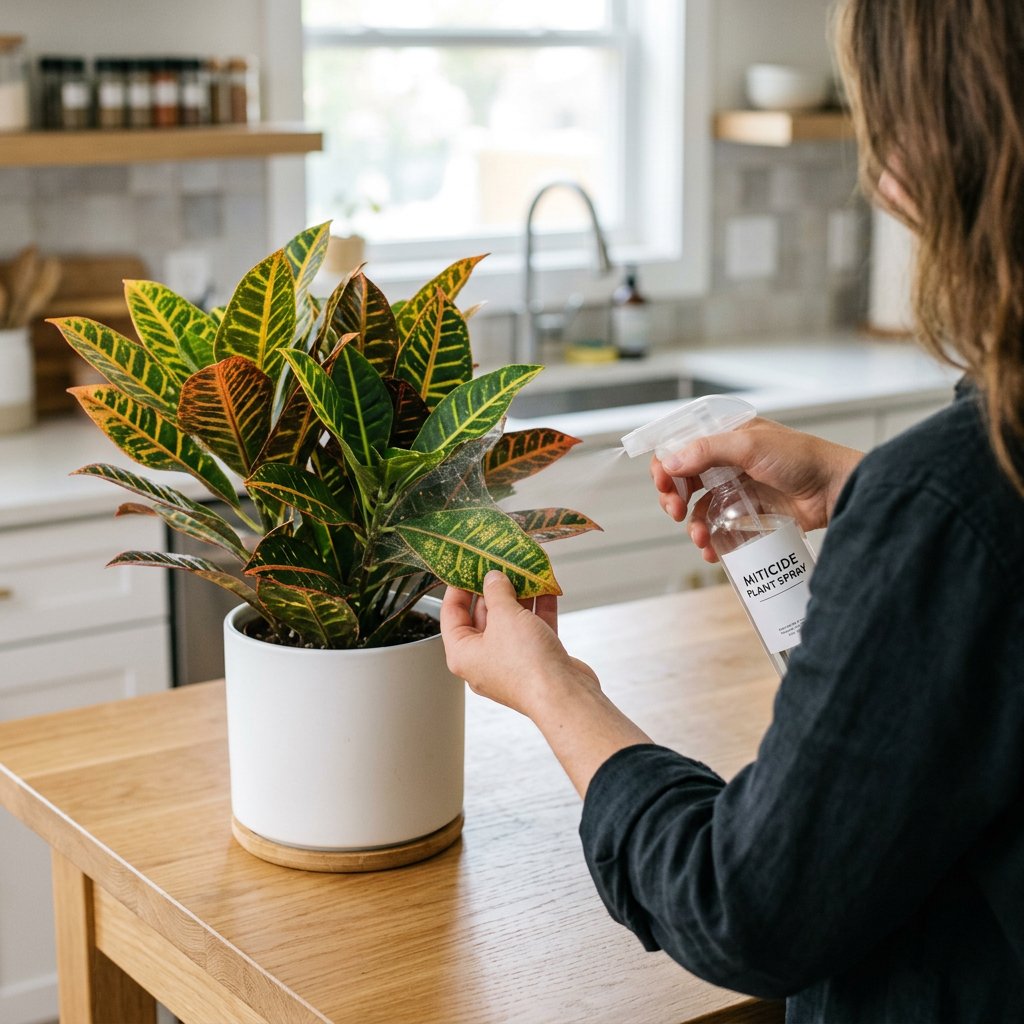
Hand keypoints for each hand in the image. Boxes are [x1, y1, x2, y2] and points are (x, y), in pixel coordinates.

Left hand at [441, 571, 599, 718]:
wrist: (564, 695)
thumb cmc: (527, 666)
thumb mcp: (505, 616)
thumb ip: (497, 591)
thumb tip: (493, 578)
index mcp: (463, 654)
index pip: (451, 614)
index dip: (458, 588)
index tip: (466, 567)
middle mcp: (484, 660)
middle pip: (484, 616)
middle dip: (495, 589)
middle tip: (500, 565)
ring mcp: (512, 662)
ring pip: (512, 621)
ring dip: (520, 596)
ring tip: (526, 572)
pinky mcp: (537, 661)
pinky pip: (533, 629)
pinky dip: (539, 609)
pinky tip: (546, 589)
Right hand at [650, 418, 862, 561]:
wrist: (836, 490)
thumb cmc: (801, 459)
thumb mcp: (751, 446)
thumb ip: (708, 451)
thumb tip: (670, 462)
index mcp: (726, 437)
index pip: (682, 447)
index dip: (666, 465)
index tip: (663, 483)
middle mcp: (728, 462)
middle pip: (684, 480)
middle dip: (673, 497)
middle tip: (675, 511)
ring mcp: (737, 489)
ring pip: (699, 508)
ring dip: (692, 525)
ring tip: (699, 538)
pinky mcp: (748, 514)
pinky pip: (719, 528)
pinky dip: (710, 541)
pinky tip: (711, 550)